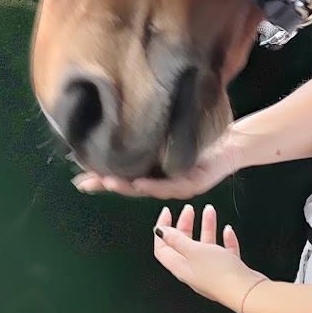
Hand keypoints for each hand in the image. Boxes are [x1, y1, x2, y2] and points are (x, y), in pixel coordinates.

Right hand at [74, 128, 244, 200]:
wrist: (233, 143)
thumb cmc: (200, 139)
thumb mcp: (169, 137)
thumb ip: (148, 137)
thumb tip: (122, 122)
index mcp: (154, 173)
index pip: (123, 177)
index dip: (101, 179)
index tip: (78, 180)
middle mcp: (163, 183)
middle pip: (130, 187)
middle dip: (108, 184)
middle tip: (86, 182)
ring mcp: (178, 186)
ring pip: (147, 189)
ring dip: (126, 187)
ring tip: (107, 181)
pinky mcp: (194, 184)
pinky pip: (171, 186)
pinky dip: (154, 186)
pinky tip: (140, 184)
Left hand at [152, 203, 266, 312]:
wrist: (246, 291)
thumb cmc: (219, 273)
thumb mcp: (194, 251)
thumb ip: (177, 240)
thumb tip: (160, 231)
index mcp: (181, 267)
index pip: (163, 248)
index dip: (162, 230)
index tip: (167, 212)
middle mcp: (193, 270)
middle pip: (184, 245)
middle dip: (185, 225)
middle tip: (189, 210)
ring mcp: (211, 271)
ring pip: (205, 246)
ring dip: (206, 227)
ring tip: (210, 211)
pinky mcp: (228, 271)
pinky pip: (224, 252)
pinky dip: (224, 240)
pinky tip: (228, 230)